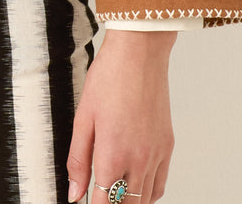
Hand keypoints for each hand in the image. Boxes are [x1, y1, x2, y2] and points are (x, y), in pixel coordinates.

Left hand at [66, 29, 176, 203]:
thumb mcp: (83, 118)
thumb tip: (74, 193)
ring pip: (146, 199)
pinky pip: (160, 184)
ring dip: (130, 201)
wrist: (139, 53)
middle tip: (99, 193)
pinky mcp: (167, 146)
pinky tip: (135, 183)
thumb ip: (78, 160)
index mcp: (113, 154)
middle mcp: (138, 159)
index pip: (104, 203)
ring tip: (115, 192)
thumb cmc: (109, 78)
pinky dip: (148, 192)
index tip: (87, 201)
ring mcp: (156, 154)